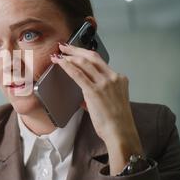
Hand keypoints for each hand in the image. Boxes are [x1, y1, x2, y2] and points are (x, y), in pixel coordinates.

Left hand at [50, 42, 142, 174]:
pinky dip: (67, 66)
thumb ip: (99, 95)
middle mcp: (113, 77)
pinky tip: (60, 63)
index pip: (100, 61)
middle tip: (64, 46)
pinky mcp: (94, 91)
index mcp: (119, 78)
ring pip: (84, 62)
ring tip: (59, 54)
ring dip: (69, 56)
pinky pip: (78, 74)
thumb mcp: (112, 102)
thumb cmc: (116, 122)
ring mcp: (105, 83)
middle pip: (92, 56)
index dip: (85, 54)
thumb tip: (85, 97)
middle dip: (76, 49)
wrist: (120, 132)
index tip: (75, 52)